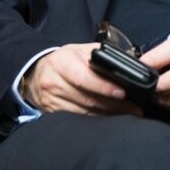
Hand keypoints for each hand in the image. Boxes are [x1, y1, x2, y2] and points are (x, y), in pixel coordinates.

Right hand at [22, 43, 140, 115]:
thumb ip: (102, 54)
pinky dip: (97, 119)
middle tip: (134, 107)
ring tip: (128, 113)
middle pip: (87, 98)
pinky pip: (79, 119)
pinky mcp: (52, 113)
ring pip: (85, 112)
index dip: (104, 87)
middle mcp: (54, 82)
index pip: (84, 78)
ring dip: (109, 114)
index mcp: (62, 63)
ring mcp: (52, 100)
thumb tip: (129, 61)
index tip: (123, 93)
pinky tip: (111, 118)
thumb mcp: (79, 50)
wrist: (35, 73)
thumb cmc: (64, 60)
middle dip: (114, 104)